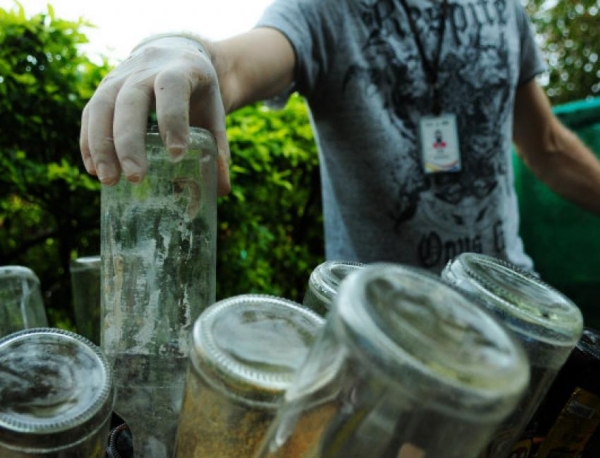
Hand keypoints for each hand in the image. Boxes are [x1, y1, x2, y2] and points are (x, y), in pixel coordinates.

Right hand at [80, 36, 230, 195]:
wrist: (177, 54)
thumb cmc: (198, 92)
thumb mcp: (214, 113)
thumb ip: (219, 149)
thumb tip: (222, 190)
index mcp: (180, 69)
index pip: (172, 90)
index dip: (173, 121)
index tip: (177, 155)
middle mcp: (145, 69)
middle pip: (130, 101)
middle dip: (130, 141)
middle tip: (136, 177)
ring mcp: (120, 76)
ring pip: (102, 106)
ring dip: (102, 146)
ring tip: (109, 180)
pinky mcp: (104, 87)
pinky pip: (90, 113)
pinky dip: (88, 142)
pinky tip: (92, 170)